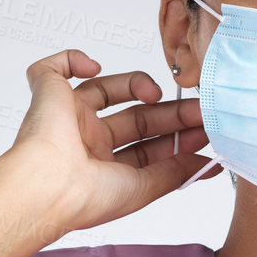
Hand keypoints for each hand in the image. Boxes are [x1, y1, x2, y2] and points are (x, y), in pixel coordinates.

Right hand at [0, 48, 218, 256]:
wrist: (50, 186)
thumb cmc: (87, 196)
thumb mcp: (145, 187)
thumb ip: (177, 173)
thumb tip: (210, 165)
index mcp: (104, 167)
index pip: (147, 146)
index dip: (176, 136)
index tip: (204, 129)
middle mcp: (86, 142)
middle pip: (134, 117)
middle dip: (169, 112)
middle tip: (198, 107)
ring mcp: (66, 116)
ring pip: (104, 88)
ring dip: (136, 83)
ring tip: (153, 93)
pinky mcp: (47, 94)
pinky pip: (54, 68)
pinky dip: (73, 59)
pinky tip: (94, 67)